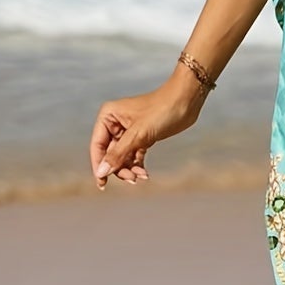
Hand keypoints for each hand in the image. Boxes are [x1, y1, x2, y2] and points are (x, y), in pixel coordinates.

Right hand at [89, 78, 203, 188]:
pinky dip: (137, 165)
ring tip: (141, 176)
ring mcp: (129, 130)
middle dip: (119, 168)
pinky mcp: (142, 136)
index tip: (102, 183)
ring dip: (129, 168)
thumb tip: (101, 172)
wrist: (187, 101)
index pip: (98, 145)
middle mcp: (116, 122)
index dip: (99, 165)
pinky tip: (144, 173)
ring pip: (122, 156)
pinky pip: (134, 155)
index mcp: (109, 116)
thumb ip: (118, 154)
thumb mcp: (138, 134)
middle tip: (132, 179)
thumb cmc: (162, 110)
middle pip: (110, 153)